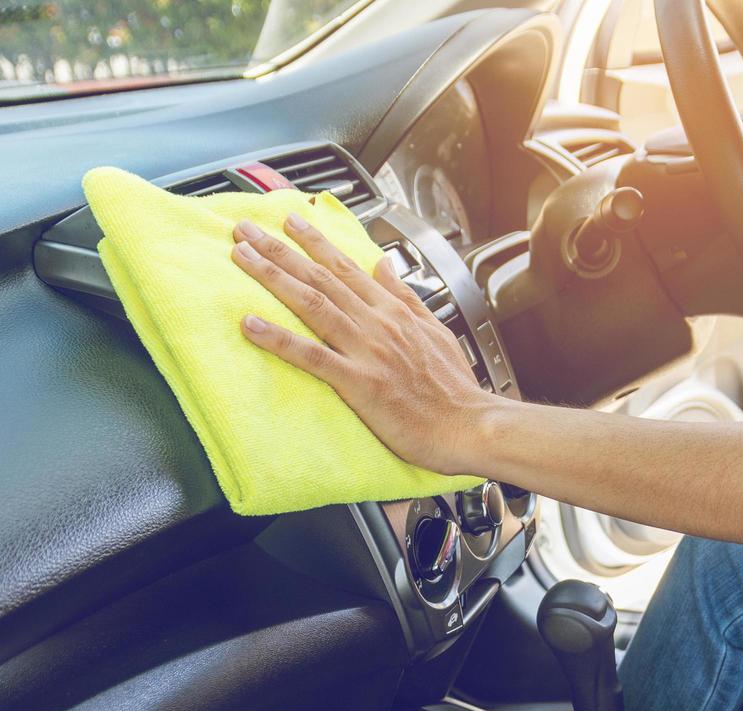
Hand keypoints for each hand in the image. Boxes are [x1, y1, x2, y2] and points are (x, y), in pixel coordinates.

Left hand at [231, 214, 491, 475]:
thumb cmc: (455, 390)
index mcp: (395, 312)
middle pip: (321, 277)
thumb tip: (386, 265)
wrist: (470, 426)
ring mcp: (367, 351)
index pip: (348, 267)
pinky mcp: (359, 382)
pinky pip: (312, 356)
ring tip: (241, 257)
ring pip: (313, 304)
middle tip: (246, 230)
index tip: (290, 221)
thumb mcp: (437, 331)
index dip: (315, 242)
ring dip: (273, 277)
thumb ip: (406, 296)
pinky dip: (280, 339)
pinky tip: (251, 325)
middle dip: (279, 249)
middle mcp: (378, 324)